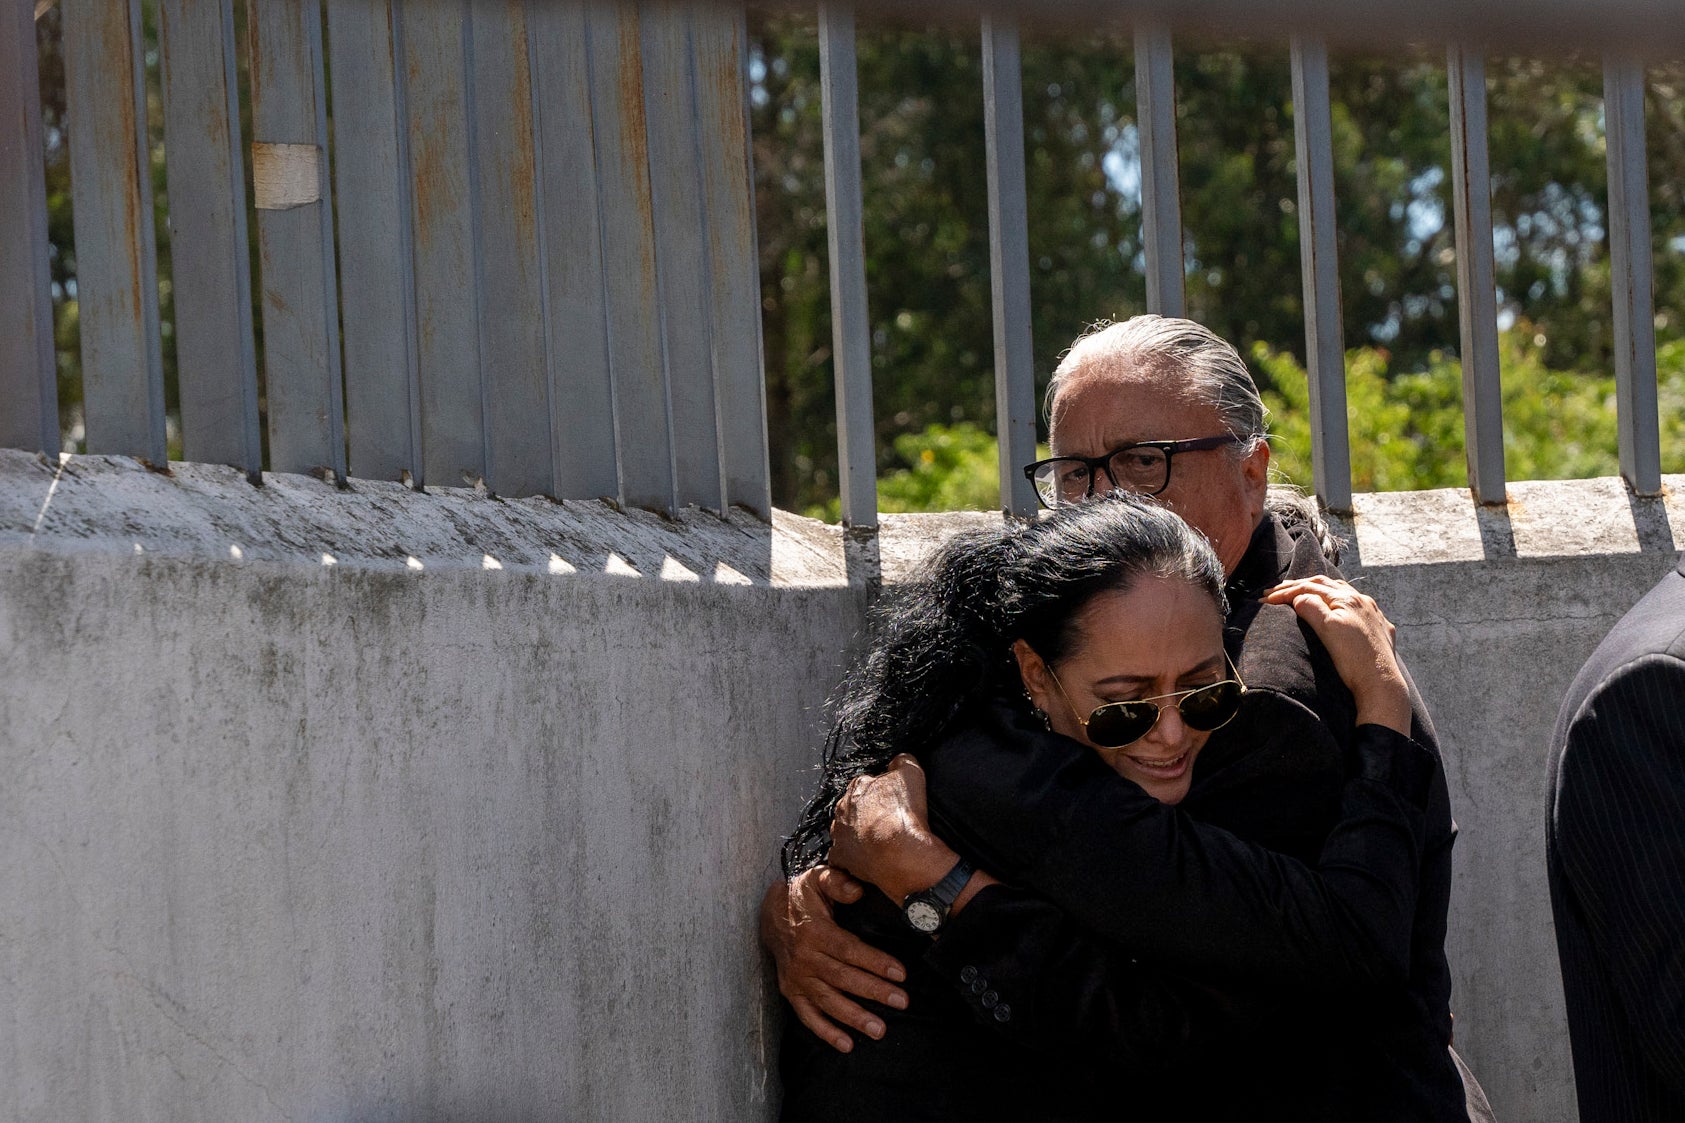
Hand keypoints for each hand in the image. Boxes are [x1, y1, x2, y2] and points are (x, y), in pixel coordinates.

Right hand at [759, 867, 908, 1052]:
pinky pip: (808, 1016)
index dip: (875, 962)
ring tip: (879, 1030)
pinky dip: (825, 1032)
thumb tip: (857, 891)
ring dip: (854, 1017)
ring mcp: (797, 978)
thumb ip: (837, 882)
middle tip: (901, 1002)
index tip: (901, 974)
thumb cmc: (802, 897)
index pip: (849, 950)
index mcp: (815, 932)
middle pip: (843, 978)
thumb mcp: (817, 879)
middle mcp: (804, 958)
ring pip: (828, 1001)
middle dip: (874, 992)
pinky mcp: (791, 992)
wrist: (770, 914)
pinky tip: (847, 1045)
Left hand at [829, 754, 959, 904]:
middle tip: (889, 823)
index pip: (867, 784)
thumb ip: (903, 762)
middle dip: (868, 814)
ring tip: (882, 843)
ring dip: (860, 835)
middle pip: (855, 808)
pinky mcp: (840, 858)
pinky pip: (844, 857)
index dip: (882, 793)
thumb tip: (900, 760)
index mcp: (857, 787)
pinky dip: (854, 858)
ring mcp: (839, 835)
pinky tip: (871, 859)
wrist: (901, 854)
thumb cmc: (904, 815)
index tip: (894, 803)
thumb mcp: (912, 774)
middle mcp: (842, 809)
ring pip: (848, 831)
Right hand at [1262, 575, 1410, 734]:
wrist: (1381, 685)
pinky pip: (1357, 607)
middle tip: (1276, 591)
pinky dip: (1339, 603)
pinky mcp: (1380, 629)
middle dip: (1299, 586)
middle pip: (1326, 586)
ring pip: (1343, 593)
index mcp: (1347, 599)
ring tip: (1303, 593)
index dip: (1285, 592)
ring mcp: (1373, 614)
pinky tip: (1338, 609)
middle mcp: (1362, 601)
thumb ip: (1311, 608)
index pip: (1310, 588)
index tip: (1265, 599)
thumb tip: (1299, 597)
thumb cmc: (1352, 659)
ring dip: (1320, 591)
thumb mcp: (1327, 629)